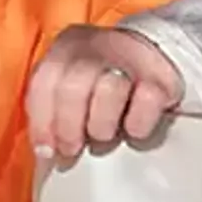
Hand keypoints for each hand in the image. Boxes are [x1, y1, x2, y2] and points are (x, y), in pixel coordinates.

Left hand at [23, 25, 181, 169]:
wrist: (153, 53)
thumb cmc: (101, 81)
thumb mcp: (70, 84)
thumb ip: (53, 110)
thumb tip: (44, 154)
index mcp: (65, 48)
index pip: (43, 84)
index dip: (41, 122)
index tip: (47, 151)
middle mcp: (95, 47)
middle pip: (72, 88)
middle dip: (68, 127)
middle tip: (73, 149)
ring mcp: (130, 59)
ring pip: (108, 90)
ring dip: (101, 124)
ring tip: (104, 136)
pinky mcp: (160, 77)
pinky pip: (147, 100)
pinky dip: (137, 123)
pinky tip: (133, 130)